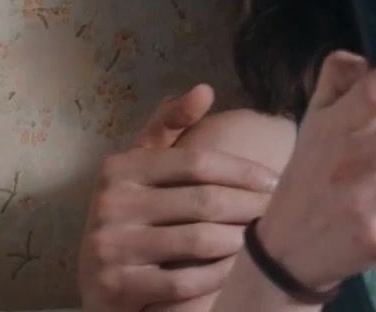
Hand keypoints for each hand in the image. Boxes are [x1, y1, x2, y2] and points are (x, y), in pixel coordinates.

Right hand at [77, 85, 280, 311]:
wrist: (95, 283)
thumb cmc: (131, 216)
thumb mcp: (140, 166)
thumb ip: (168, 125)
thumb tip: (205, 89)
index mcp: (119, 167)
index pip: (197, 162)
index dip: (243, 171)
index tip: (275, 181)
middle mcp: (110, 203)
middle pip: (204, 201)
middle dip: (251, 206)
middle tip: (280, 211)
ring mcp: (110, 247)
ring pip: (200, 241)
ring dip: (241, 240)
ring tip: (264, 238)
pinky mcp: (116, 287)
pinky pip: (185, 282)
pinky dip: (219, 275)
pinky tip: (239, 270)